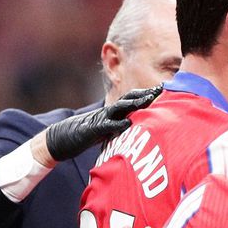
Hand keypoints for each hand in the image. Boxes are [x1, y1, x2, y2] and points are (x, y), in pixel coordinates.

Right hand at [45, 86, 161, 161]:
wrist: (63, 138)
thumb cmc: (89, 135)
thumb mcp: (110, 130)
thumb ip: (123, 126)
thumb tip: (139, 128)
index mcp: (115, 112)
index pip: (133, 99)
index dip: (148, 94)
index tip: (164, 89)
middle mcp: (109, 112)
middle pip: (129, 98)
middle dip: (145, 93)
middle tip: (160, 90)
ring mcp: (101, 119)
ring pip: (120, 108)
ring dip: (134, 103)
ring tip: (148, 100)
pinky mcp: (93, 129)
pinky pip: (106, 126)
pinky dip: (117, 125)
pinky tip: (128, 124)